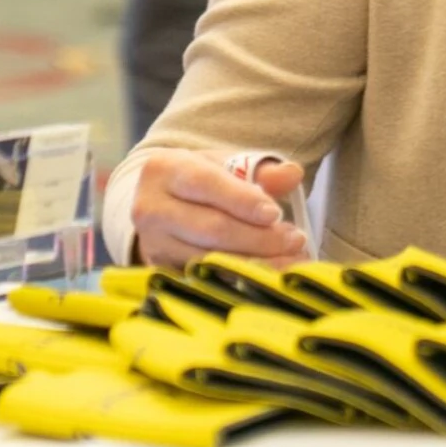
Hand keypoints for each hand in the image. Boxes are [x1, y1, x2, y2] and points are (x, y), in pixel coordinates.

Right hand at [131, 151, 307, 269]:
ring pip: (209, 260)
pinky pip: (205, 281)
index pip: (205, 184)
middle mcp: (150, 209)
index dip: (242, 200)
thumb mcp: (226, 164)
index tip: (275, 213)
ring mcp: (153, 245)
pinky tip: (269, 275)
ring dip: (255, 262)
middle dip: (258, 237)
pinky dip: (241, 280)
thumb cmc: (201, 181)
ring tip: (291, 258)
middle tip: (295, 239)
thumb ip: (261, 168)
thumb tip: (292, 174)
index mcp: (164, 170)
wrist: (161, 204)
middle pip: (210, 228)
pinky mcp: (161, 273)